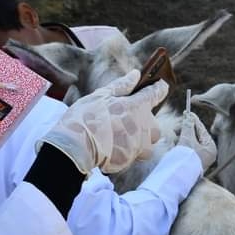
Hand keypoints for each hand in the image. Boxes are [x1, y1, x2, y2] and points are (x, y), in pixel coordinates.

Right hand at [40, 70, 167, 173]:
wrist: (75, 148)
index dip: (159, 89)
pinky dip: (124, 151)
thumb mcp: (101, 96)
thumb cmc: (85, 118)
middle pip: (154, 125)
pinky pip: (133, 155)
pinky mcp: (130, 160)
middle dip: (144, 123)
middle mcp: (143, 126)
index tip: (160, 86)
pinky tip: (109, 148)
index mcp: (137, 106)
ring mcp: (139, 145)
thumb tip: (135, 74)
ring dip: (137, 140)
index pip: (156, 94)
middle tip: (123, 120)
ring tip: (116, 137)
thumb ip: (121, 85)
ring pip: (146, 143)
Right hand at [177, 111, 216, 170]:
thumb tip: (188, 117)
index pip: (202, 129)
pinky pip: (186, 149)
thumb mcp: (186, 139)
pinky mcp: (191, 162)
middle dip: (186, 130)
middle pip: (196, 135)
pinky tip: (175, 144)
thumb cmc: (185, 158)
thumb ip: (188, 126)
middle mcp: (208, 153)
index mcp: (211, 147)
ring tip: (175, 138)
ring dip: (182, 138)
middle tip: (178, 126)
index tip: (188, 112)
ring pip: (190, 142)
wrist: (177, 177)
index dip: (194, 120)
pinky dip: (181, 145)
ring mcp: (200, 158)